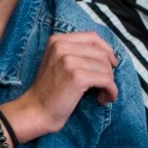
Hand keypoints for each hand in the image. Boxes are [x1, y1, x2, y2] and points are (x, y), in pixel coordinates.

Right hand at [0, 32, 118, 142]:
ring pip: (106, 67)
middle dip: (109, 70)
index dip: (106, 50)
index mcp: (57, 40)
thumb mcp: (58, 62)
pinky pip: (107, 80)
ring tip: (102, 94)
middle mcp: (62, 46)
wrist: (36, 110)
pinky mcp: (77, 77)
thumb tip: (108, 54)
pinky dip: (111, 91)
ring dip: (110, 84)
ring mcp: (68, 61)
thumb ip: (76, 52)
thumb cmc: (50, 89)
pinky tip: (103, 99)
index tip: (111, 64)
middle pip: (101, 53)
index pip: (92, 36)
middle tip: (104, 85)